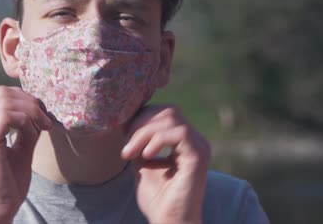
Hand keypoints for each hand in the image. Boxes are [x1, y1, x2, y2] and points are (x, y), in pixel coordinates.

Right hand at [0, 86, 52, 223]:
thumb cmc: (8, 184)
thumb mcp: (22, 150)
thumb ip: (27, 130)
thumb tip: (40, 112)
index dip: (22, 97)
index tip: (41, 114)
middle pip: (0, 92)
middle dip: (28, 100)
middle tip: (45, 118)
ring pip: (4, 100)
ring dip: (30, 109)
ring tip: (43, 125)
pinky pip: (7, 116)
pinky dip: (26, 119)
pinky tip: (35, 132)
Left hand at [121, 105, 210, 223]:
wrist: (169, 222)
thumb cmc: (157, 199)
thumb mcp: (143, 163)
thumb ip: (140, 142)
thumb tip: (127, 121)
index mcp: (183, 141)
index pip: (164, 113)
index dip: (141, 118)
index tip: (123, 138)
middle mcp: (194, 140)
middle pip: (168, 110)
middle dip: (141, 123)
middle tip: (126, 146)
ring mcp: (199, 146)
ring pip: (171, 118)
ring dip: (144, 133)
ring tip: (131, 153)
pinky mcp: (199, 155)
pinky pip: (179, 133)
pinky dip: (157, 140)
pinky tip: (146, 156)